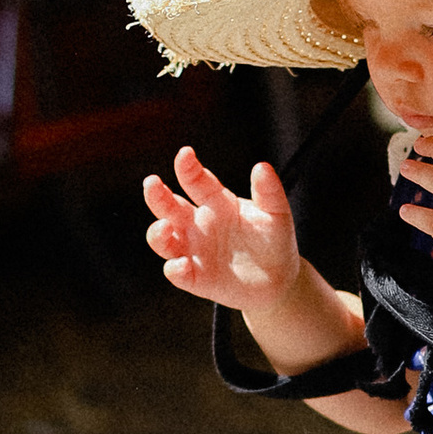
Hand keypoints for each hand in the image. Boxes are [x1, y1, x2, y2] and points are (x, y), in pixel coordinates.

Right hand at [144, 144, 303, 314]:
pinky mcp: (197, 279)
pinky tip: (181, 264)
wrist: (280, 279)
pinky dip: (175, 270)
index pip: (197, 182)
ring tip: (164, 226)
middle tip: (152, 182)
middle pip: (169, 207)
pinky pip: (178, 274)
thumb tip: (262, 166)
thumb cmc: (274, 240)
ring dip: (157, 233)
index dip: (188, 168)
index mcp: (216, 203)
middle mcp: (198, 225)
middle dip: (157, 195)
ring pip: (164, 240)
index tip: (185, 154)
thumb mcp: (276, 214)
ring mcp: (195, 251)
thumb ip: (268, 192)